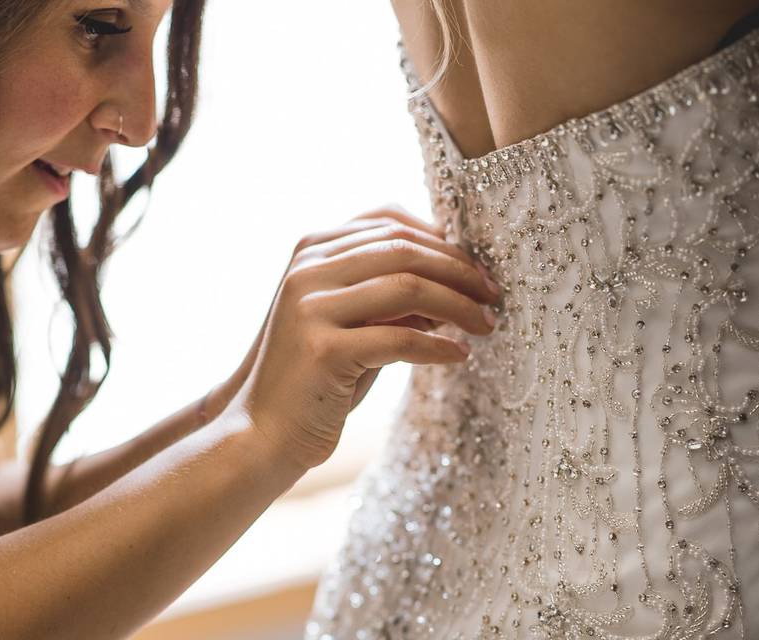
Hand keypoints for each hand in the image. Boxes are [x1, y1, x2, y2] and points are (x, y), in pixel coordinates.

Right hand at [224, 207, 500, 470]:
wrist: (264, 432)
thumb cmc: (317, 378)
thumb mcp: (354, 322)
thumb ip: (392, 293)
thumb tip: (458, 278)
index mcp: (311, 251)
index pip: (388, 222)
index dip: (441, 241)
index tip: (477, 269)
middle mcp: (307, 270)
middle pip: (403, 248)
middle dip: (459, 269)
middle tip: (493, 295)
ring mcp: (310, 307)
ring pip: (406, 286)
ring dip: (459, 305)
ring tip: (487, 325)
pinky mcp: (323, 350)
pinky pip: (400, 338)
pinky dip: (438, 346)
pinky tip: (460, 356)